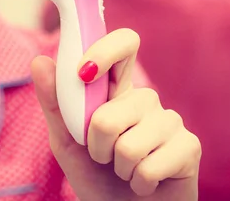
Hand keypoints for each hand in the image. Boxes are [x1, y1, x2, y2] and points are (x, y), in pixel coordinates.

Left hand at [31, 29, 200, 199]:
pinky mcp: (189, 147)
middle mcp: (144, 99)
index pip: (122, 45)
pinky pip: (148, 167)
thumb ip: (54, 102)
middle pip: (109, 113)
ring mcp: (169, 121)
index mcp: (116, 89)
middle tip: (102, 155)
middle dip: (95, 145)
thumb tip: (40, 60)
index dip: (104, 49)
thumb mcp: (65, 140)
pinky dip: (137, 183)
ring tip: (125, 170)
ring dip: (117, 167)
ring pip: (127, 145)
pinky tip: (144, 183)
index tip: (83, 72)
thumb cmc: (94, 174)